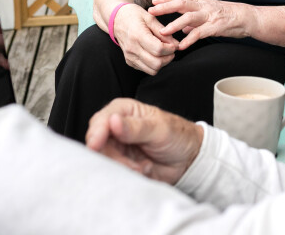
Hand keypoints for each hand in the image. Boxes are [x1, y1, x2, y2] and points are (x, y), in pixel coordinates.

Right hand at [85, 98, 202, 184]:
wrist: (188, 158)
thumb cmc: (177, 135)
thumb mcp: (159, 129)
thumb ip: (135, 127)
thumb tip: (113, 121)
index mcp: (123, 110)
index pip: (101, 120)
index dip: (96, 133)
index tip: (96, 145)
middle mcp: (115, 128)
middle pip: (97, 144)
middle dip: (114, 157)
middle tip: (134, 164)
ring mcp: (116, 147)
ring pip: (104, 161)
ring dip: (124, 167)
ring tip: (144, 166)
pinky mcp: (120, 164)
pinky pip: (113, 173)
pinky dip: (128, 174)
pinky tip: (144, 170)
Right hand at [113, 4, 178, 75]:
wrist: (116, 19)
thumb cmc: (134, 16)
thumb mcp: (150, 18)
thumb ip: (163, 32)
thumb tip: (176, 44)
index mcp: (137, 35)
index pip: (158, 49)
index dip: (170, 48)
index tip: (174, 44)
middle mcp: (132, 49)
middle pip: (156, 63)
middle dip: (168, 57)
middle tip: (171, 49)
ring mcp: (130, 57)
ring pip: (152, 70)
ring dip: (162, 63)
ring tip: (165, 52)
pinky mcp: (129, 62)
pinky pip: (146, 69)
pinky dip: (154, 64)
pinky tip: (155, 54)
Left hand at [149, 0, 257, 50]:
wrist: (249, 18)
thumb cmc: (230, 17)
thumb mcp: (210, 16)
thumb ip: (196, 22)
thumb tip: (183, 29)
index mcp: (202, 3)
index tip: (154, 2)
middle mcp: (204, 7)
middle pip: (181, 3)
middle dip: (165, 7)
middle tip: (151, 11)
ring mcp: (210, 16)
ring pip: (189, 17)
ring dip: (175, 24)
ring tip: (163, 32)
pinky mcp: (217, 27)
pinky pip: (201, 33)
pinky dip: (190, 39)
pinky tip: (182, 46)